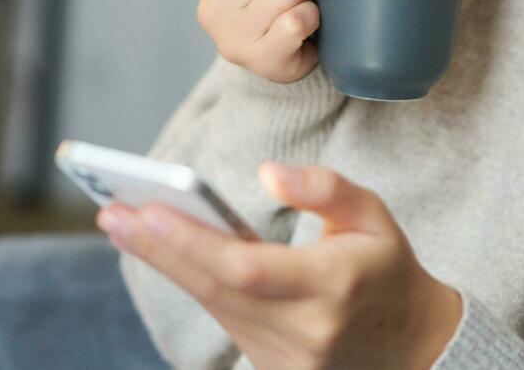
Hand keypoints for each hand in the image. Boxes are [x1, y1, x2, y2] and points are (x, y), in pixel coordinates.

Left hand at [99, 162, 462, 369]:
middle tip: (112, 212)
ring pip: (212, 304)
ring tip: (122, 223)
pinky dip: (192, 281)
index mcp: (334, 286)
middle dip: (159, 248)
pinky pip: (223, 318)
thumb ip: (325, 188)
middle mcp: (304, 330)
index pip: (247, 267)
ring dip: (165, 263)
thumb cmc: (385, 269)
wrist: (410, 345)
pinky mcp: (271, 369)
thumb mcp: (374, 215)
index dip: (193, 241)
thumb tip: (268, 172)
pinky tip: (161, 251)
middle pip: (215, 288)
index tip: (149, 209)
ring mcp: (285, 357)